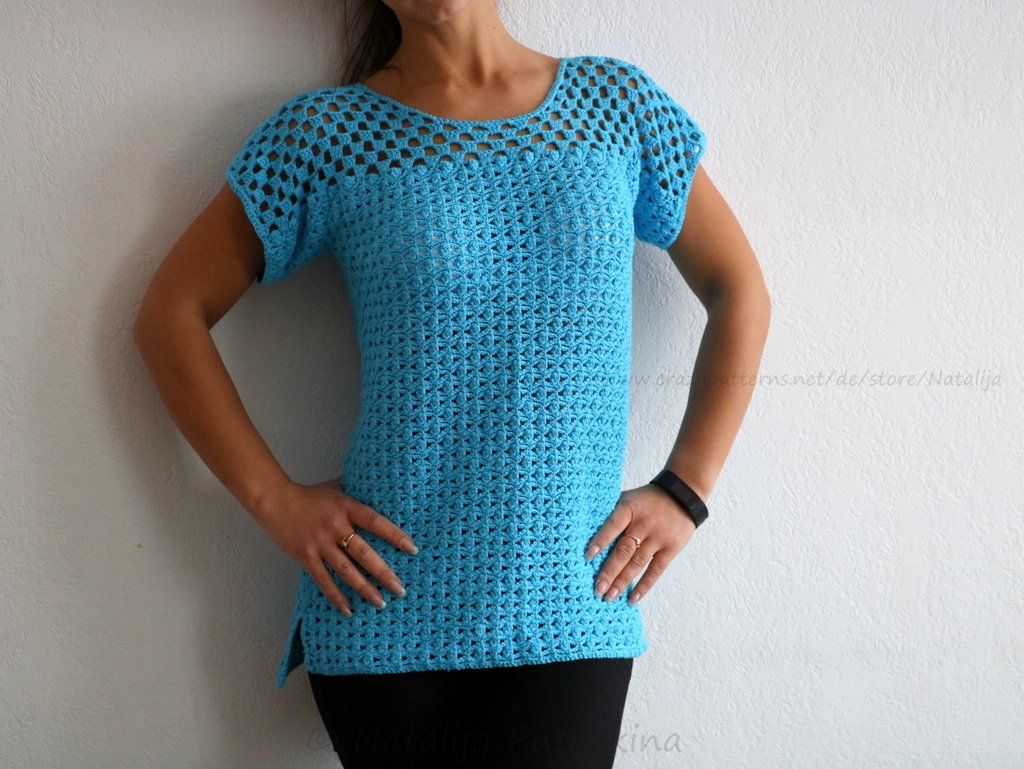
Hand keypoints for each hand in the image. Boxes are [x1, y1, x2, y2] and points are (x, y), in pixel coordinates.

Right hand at [253, 476, 418, 616]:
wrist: (275, 500)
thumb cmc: (309, 494)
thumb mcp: (336, 488)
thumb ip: (356, 493)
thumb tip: (379, 490)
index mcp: (346, 507)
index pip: (376, 522)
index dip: (395, 535)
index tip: (412, 549)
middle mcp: (335, 526)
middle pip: (364, 553)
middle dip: (384, 573)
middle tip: (400, 589)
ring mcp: (320, 543)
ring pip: (346, 571)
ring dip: (365, 588)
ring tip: (380, 602)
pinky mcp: (306, 556)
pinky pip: (324, 580)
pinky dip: (336, 596)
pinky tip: (349, 609)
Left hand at [585, 484, 696, 604]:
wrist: (683, 494)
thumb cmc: (647, 499)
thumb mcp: (629, 497)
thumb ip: (612, 511)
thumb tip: (585, 528)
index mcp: (630, 508)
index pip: (613, 525)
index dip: (601, 540)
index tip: (587, 557)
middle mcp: (643, 524)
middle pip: (623, 550)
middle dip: (609, 571)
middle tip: (597, 589)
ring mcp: (658, 538)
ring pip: (637, 563)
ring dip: (622, 582)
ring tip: (609, 597)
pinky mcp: (671, 548)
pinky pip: (656, 570)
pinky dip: (644, 585)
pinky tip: (632, 598)